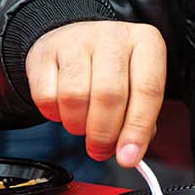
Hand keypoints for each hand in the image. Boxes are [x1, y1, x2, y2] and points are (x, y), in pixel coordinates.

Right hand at [25, 21, 166, 166]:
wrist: (74, 42)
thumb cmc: (113, 71)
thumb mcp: (136, 87)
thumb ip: (140, 120)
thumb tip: (130, 154)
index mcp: (147, 42)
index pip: (148, 89)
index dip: (137, 129)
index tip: (129, 157)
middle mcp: (114, 36)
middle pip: (110, 95)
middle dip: (104, 134)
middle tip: (100, 150)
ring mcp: (78, 39)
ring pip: (75, 96)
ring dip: (78, 125)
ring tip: (82, 125)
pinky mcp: (45, 50)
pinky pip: (46, 96)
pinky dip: (53, 114)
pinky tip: (63, 109)